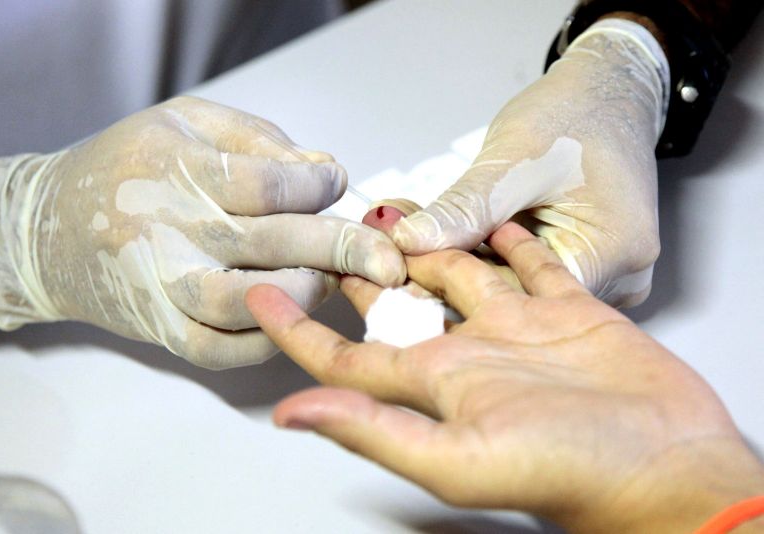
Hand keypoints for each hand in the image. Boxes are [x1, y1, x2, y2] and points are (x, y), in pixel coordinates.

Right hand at [0, 96, 404, 368]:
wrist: (48, 228)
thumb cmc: (127, 164)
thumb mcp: (187, 122)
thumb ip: (260, 140)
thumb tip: (326, 171)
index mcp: (176, 169)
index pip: (270, 185)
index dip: (318, 187)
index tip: (337, 184)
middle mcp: (167, 231)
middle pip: (271, 245)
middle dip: (343, 250)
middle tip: (390, 261)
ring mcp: (161, 287)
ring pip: (248, 304)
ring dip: (308, 296)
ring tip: (340, 284)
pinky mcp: (159, 329)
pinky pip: (221, 349)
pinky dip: (267, 342)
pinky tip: (297, 321)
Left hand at [247, 222, 763, 531]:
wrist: (670, 465)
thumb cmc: (571, 472)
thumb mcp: (462, 456)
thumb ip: (376, 430)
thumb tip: (291, 413)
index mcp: (436, 385)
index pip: (347, 355)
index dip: (299, 328)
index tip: (259, 291)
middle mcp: (470, 355)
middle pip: (400, 302)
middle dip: (364, 268)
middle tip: (327, 229)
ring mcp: (519, 329)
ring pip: (460, 270)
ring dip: (432, 241)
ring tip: (399, 207)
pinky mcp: (568, 310)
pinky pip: (529, 263)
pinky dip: (507, 240)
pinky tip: (486, 219)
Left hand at [386, 20, 668, 305]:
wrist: (608, 89)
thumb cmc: (574, 114)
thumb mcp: (513, 161)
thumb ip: (462, 210)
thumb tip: (409, 243)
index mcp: (613, 255)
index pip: (518, 298)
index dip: (452, 286)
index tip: (398, 267)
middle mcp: (618, 277)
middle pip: (517, 298)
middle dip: (452, 273)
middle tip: (393, 247)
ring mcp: (602, 274)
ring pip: (516, 285)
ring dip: (464, 262)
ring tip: (413, 235)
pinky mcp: (582, 263)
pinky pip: (525, 271)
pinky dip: (484, 254)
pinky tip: (447, 236)